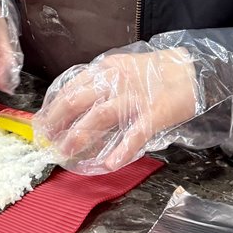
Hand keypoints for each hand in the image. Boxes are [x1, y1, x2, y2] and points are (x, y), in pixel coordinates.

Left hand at [32, 31, 232, 173]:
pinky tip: (109, 164)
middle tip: (44, 141)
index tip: (39, 124)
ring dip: (78, 136)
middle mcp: (116, 81)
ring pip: (100, 116)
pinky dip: (121, 149)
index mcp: (106, 69)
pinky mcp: (154, 114)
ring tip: (64, 153)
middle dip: (56, 123)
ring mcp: (135, 98)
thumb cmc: (156, 73)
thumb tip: (72, 104)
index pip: (69, 88)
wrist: (192, 69)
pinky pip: (135, 134)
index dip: (51, 108)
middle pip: (77, 100)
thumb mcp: (122, 68)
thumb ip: (100, 83)